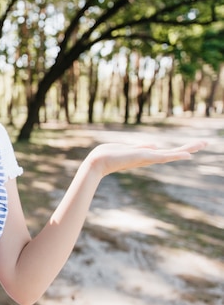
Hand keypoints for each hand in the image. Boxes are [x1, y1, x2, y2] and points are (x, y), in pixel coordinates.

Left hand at [85, 140, 206, 176]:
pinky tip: (188, 155)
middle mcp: (149, 158)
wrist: (98, 162)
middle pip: (173, 153)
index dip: (180, 150)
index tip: (194, 147)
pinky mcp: (143, 158)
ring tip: (202, 143)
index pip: (167, 152)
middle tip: (206, 142)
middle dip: (189, 147)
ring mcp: (147, 159)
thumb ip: (142, 147)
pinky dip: (176, 156)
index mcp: (146, 156)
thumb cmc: (109, 155)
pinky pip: (163, 157)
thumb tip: (156, 144)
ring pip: (172, 154)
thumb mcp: (128, 148)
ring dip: (187, 149)